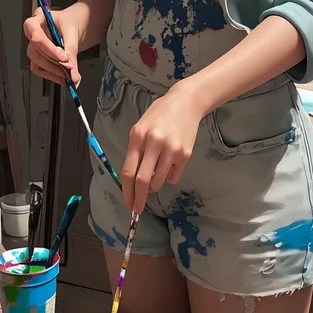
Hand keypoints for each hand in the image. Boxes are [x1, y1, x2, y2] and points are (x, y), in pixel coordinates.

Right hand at [24, 5, 81, 86]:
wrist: (75, 25)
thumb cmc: (71, 22)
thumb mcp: (73, 32)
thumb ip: (72, 51)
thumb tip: (73, 74)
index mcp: (38, 18)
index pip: (36, 36)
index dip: (49, 49)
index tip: (64, 58)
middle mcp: (32, 31)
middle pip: (35, 51)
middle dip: (53, 62)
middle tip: (69, 68)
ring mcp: (34, 45)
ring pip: (36, 62)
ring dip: (53, 70)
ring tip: (68, 74)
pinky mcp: (38, 56)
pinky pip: (39, 69)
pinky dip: (52, 75)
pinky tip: (63, 77)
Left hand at [121, 82, 200, 213]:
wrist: (186, 103)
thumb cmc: (159, 115)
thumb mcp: (141, 127)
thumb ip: (136, 151)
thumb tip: (133, 180)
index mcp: (138, 136)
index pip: (128, 171)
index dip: (126, 191)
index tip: (127, 203)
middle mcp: (154, 143)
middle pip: (143, 181)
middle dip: (139, 199)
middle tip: (137, 209)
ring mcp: (171, 149)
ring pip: (158, 182)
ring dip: (154, 186)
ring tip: (155, 174)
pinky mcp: (185, 154)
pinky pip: (173, 177)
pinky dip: (168, 177)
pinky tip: (169, 162)